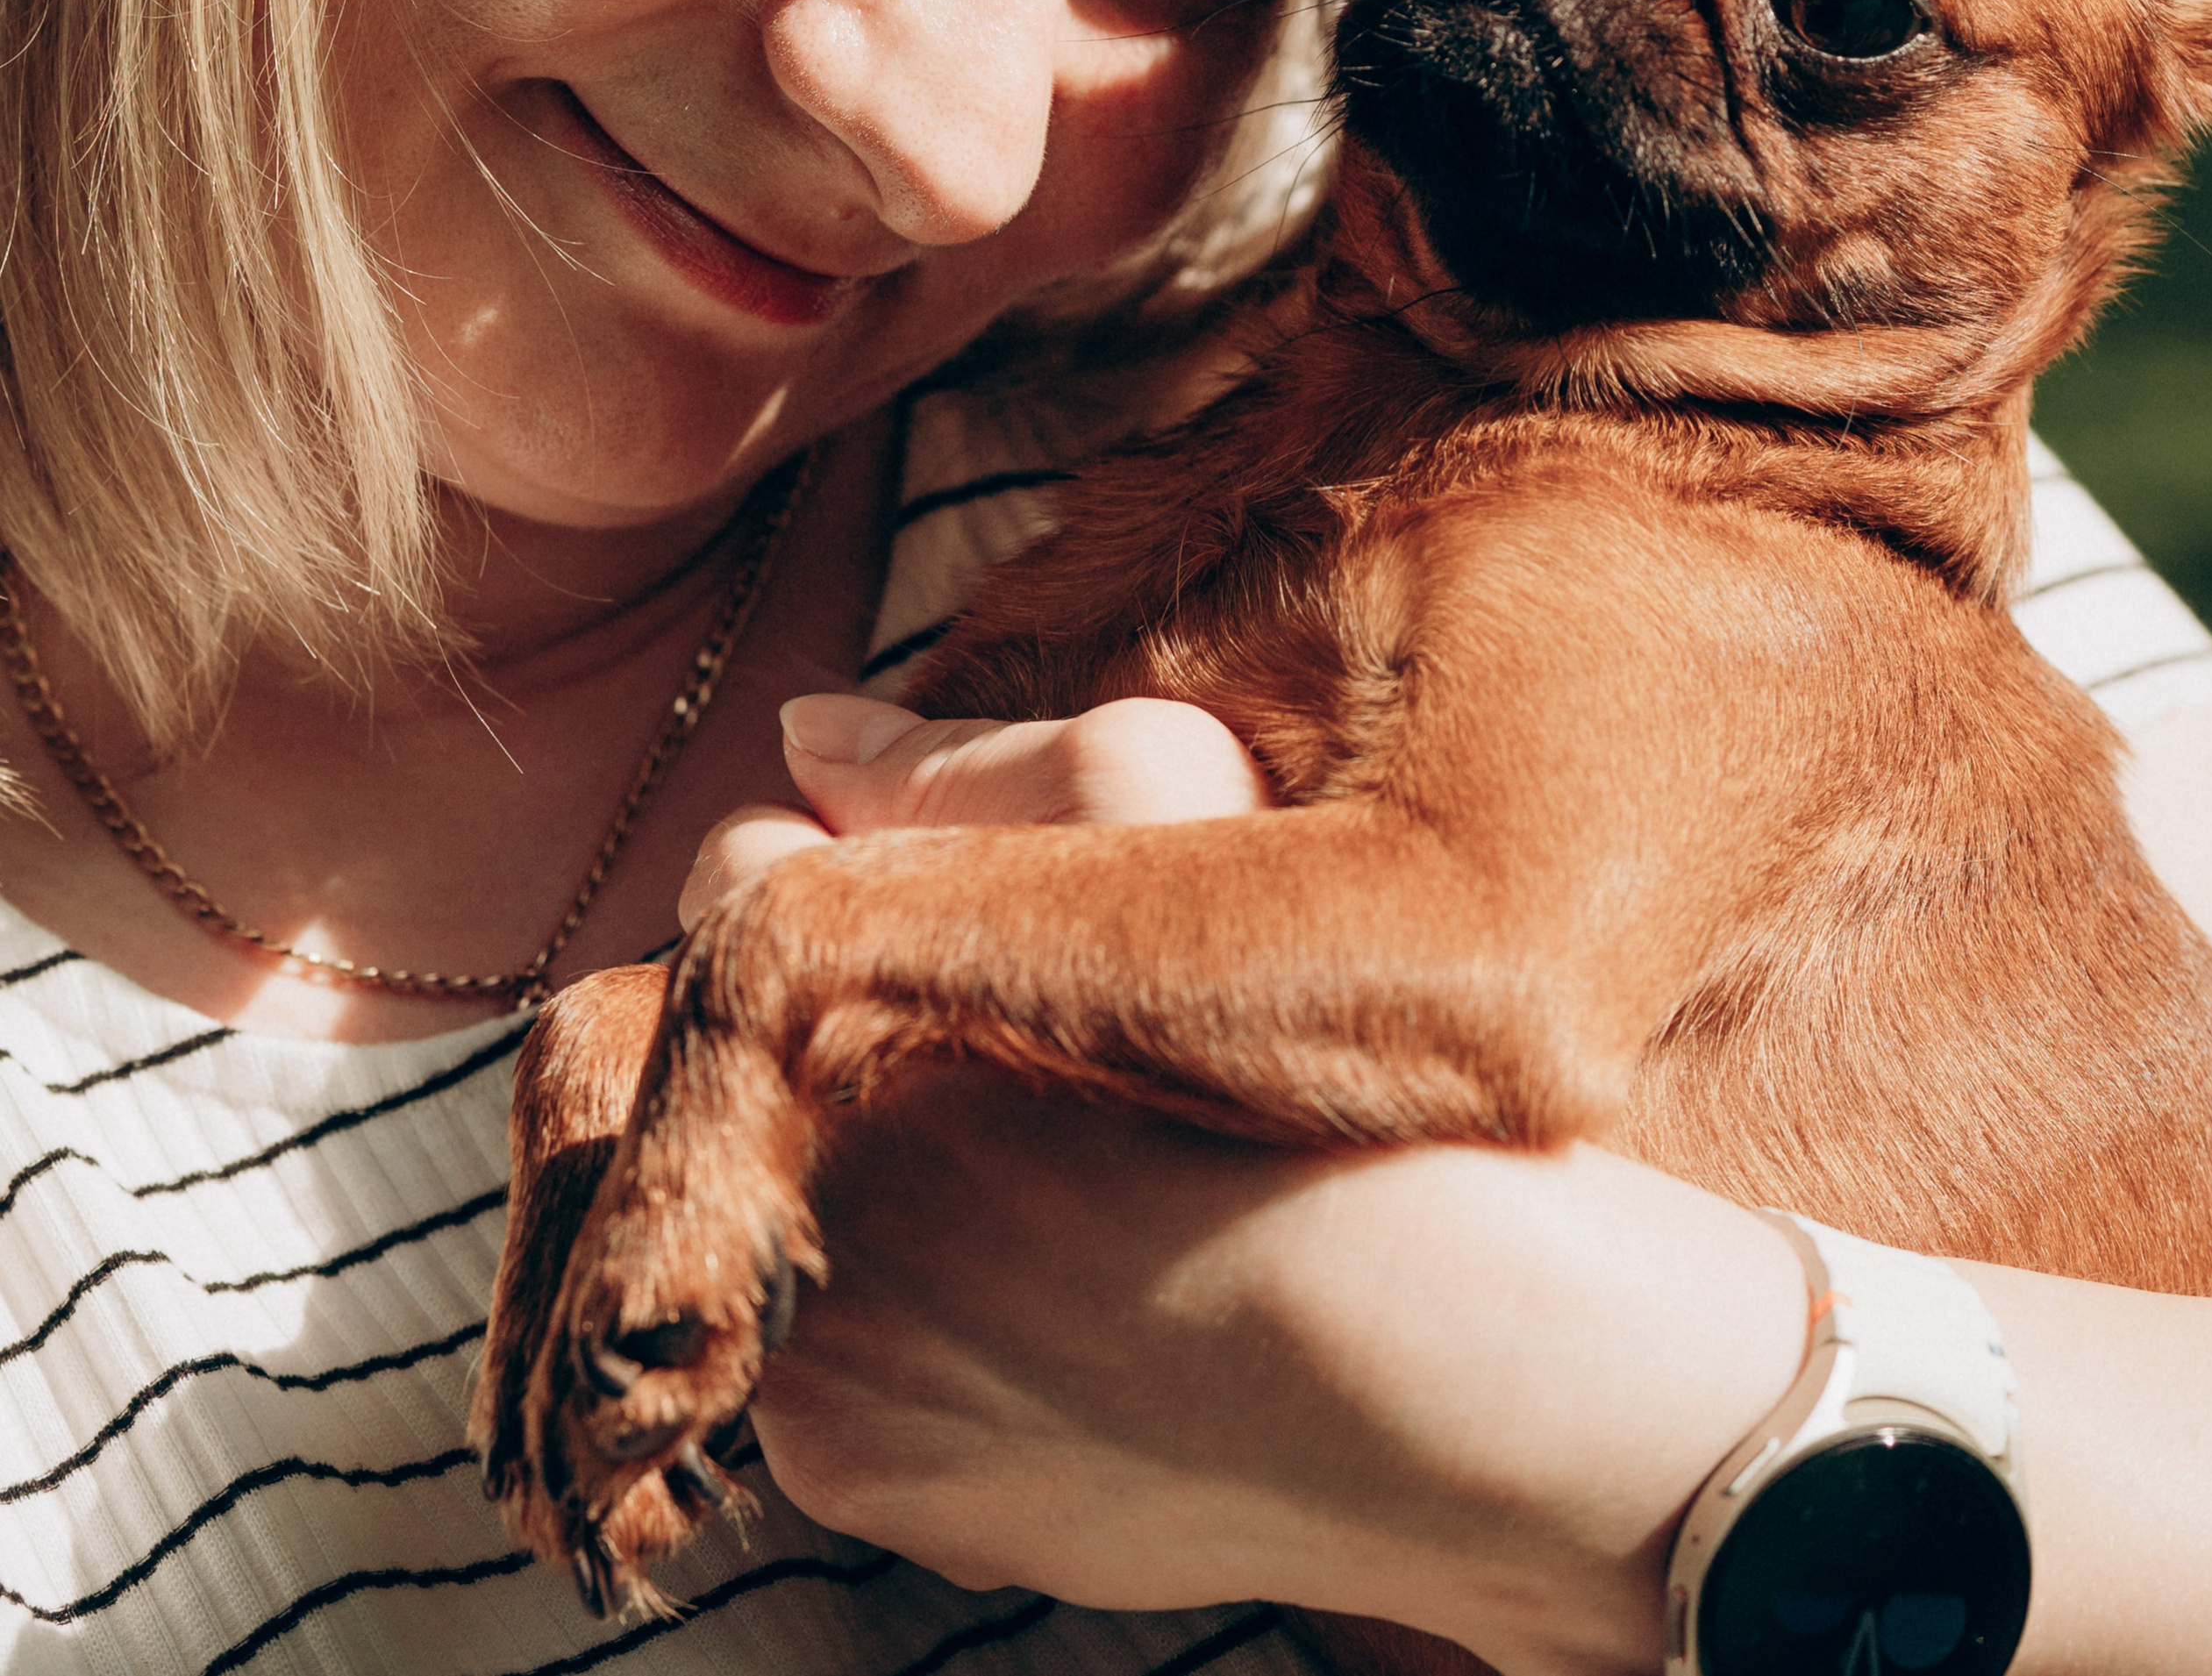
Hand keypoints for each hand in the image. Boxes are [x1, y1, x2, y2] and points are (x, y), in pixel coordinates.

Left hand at [678, 701, 1804, 1675]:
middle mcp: (773, 1177)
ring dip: (875, 1185)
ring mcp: (808, 1343)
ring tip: (1076, 1189)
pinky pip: (835, 1361)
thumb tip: (805, 738)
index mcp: (821, 987)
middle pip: (742, 1050)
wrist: (1467, 1383)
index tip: (963, 905)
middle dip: (847, 1035)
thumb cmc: (1337, 1066)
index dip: (853, 869)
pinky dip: (923, 1332)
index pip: (737, 875)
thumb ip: (964, 761)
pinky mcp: (859, 1480)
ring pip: (783, 1209)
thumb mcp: (1174, 803)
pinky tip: (1075, 1313)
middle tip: (1031, 1057)